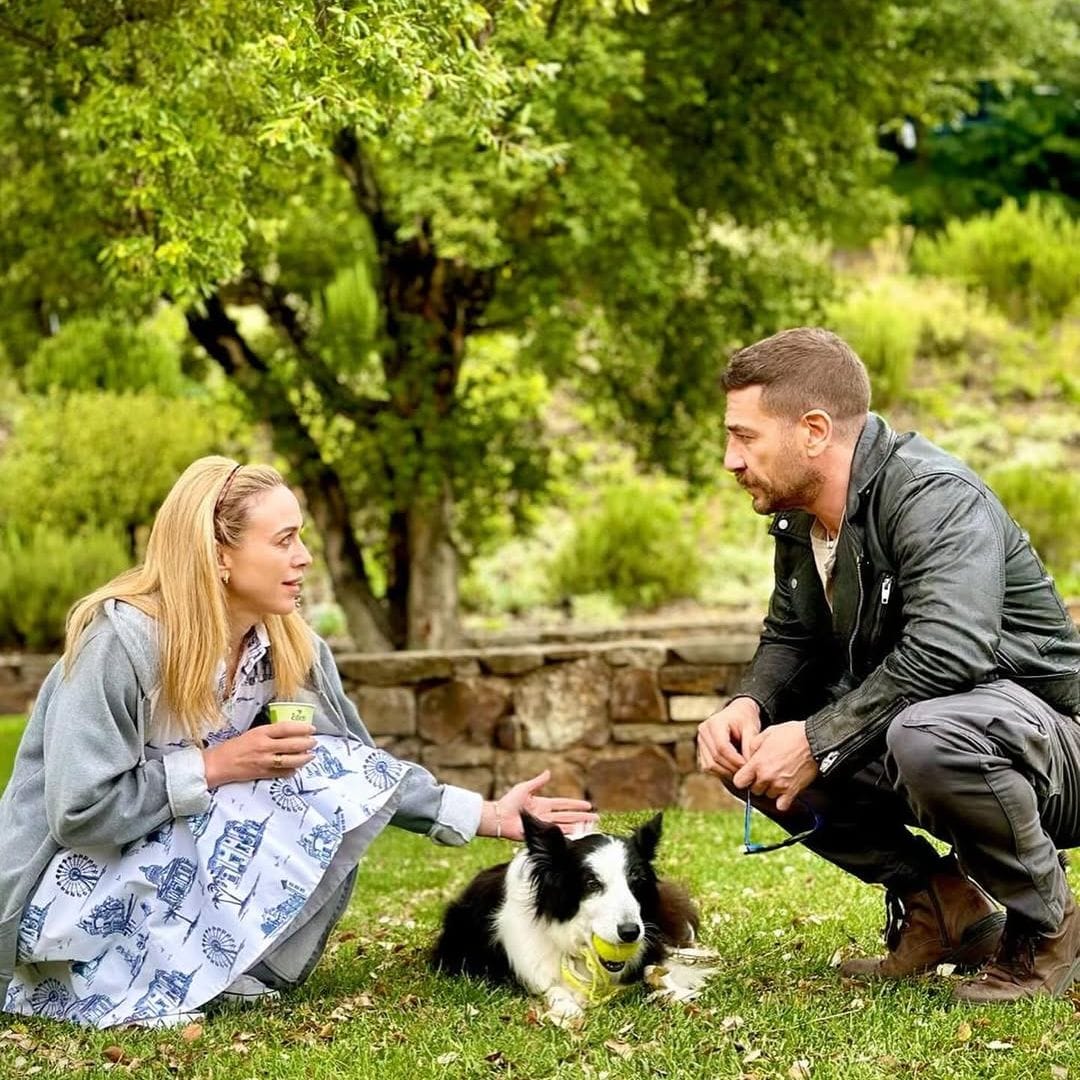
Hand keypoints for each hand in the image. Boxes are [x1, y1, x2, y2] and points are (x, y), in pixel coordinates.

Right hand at [202, 721, 316, 787]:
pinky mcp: (263, 774)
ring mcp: (265, 761)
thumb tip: (289, 733)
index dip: (302, 728)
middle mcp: (264, 747)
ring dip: (304, 758)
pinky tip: (296, 768)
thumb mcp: (253, 733)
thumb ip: (270, 733)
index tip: (311, 728)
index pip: (286, 728)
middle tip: (314, 742)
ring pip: (291, 760)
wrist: (219, 764)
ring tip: (310, 756)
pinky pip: (282, 773)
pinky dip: (292, 771)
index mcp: (261, 733)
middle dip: (307, 743)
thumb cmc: (235, 746)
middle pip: (292, 744)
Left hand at [479, 770, 596, 840]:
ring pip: (566, 825)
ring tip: (592, 825)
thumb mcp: (524, 788)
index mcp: (543, 804)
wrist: (499, 817)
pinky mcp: (540, 834)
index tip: (588, 805)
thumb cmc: (509, 802)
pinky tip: (577, 834)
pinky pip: (556, 834)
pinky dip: (568, 834)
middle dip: (583, 817)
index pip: (564, 804)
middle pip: (569, 816)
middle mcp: (546, 815)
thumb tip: (549, 772)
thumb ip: (538, 782)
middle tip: (597, 817)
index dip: (576, 804)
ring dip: (579, 825)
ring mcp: (544, 825)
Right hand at [697, 697, 761, 779]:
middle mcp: (703, 732)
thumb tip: (748, 766)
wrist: (737, 713)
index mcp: (714, 723)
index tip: (747, 766)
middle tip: (746, 772)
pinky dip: (720, 772)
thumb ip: (750, 746)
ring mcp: (700, 741)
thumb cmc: (745, 719)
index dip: (735, 760)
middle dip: (732, 768)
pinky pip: (707, 767)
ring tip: (740, 772)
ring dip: (726, 772)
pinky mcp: (700, 751)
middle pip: (715, 758)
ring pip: (709, 765)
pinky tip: (732, 770)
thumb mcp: (751, 728)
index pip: (722, 747)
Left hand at [732, 720, 817, 811]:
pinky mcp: (793, 791)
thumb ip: (753, 746)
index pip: (739, 782)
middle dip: (758, 783)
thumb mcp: (766, 734)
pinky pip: (782, 805)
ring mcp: (780, 785)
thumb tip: (749, 756)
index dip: (742, 779)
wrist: (813, 740)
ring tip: (778, 778)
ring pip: (768, 796)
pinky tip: (784, 792)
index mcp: (757, 763)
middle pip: (754, 790)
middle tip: (766, 774)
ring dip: (771, 790)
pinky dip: (782, 801)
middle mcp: (766, 776)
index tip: (747, 775)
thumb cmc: (791, 734)